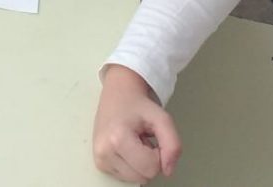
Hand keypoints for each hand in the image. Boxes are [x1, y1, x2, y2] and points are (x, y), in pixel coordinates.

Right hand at [92, 65, 179, 182]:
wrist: (118, 94)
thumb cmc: (138, 105)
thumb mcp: (162, 119)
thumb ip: (173, 144)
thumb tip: (168, 170)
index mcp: (118, 138)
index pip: (151, 168)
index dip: (159, 155)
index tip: (151, 138)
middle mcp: (104, 152)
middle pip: (143, 177)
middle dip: (149, 160)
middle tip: (143, 139)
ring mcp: (100, 159)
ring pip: (135, 179)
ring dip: (140, 163)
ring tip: (134, 142)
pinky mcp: (100, 164)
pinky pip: (126, 177)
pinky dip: (132, 165)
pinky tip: (127, 148)